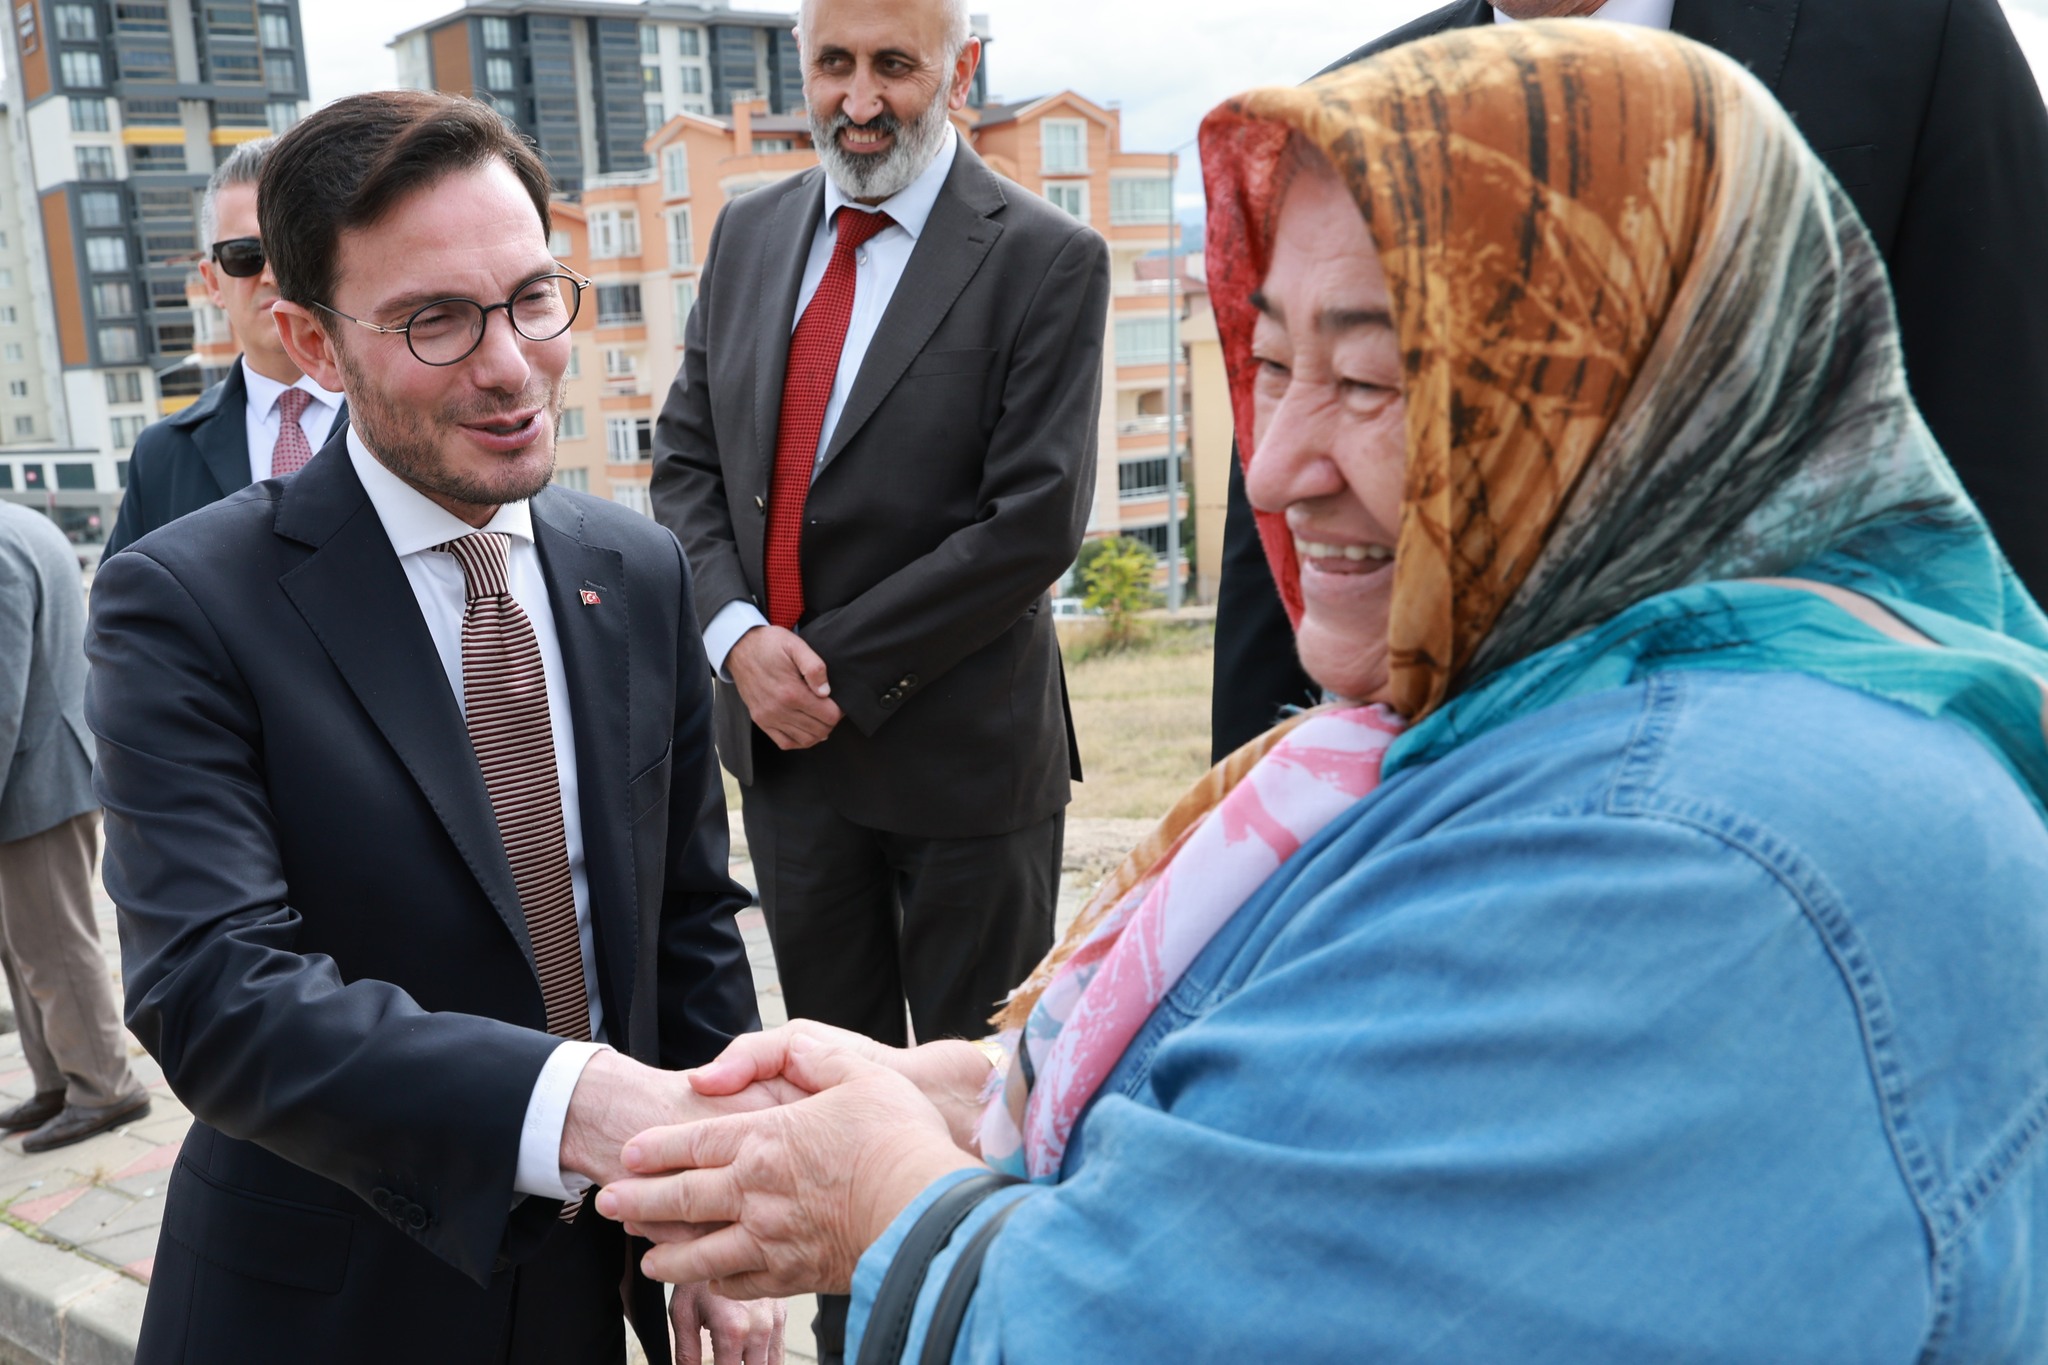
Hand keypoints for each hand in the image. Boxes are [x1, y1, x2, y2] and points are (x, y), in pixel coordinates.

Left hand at [598, 1035, 983, 1296]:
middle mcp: (756, 1193)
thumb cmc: (898, 1134)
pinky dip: (713, 1283)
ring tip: (644, 1256)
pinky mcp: (794, 1275)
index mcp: (766, 1140)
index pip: (692, 1144)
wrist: (927, 1208)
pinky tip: (702, 1282)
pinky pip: (739, 1282)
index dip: (654, 1150)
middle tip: (608, 1203)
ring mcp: (771, 1239)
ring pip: (699, 1253)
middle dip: (639, 1200)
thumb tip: (730, 1068)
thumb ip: (797, 1054)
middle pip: (681, 1199)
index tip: (627, 1156)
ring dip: (665, 1253)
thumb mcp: (854, 1068)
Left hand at [669, 1281, 784, 1364]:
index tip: (710, 1362)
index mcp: (734, 1330)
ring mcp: (776, 1322)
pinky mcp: (783, 1315)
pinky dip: (766, 1360)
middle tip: (720, 1359)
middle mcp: (761, 1327)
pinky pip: (780, 1353)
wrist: (725, 1233)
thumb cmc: (701, 1270)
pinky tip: (748, 1356)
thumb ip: (685, 1354)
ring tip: (731, 1358)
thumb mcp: (683, 1312)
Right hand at [727, 627, 841, 749]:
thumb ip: (815, 667)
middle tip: (831, 708)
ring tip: (821, 718)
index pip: (829, 716)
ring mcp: (768, 717)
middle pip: (820, 730)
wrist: (740, 647)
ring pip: (805, 740)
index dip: (839, 710)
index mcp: (792, 692)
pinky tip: (805, 729)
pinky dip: (799, 741)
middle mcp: (779, 709)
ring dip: (819, 732)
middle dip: (831, 721)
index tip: (838, 702)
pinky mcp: (760, 720)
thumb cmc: (770, 645)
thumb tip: (826, 692)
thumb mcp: (796, 646)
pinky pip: (785, 743)